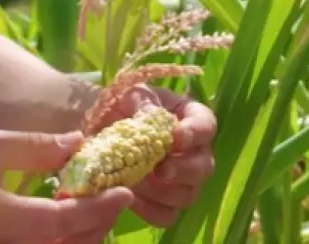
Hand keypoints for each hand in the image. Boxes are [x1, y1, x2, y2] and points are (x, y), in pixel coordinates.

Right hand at [0, 126, 133, 243]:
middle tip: (114, 196)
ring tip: (94, 208)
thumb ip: (33, 147)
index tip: (124, 190)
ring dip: (80, 239)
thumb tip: (79, 143)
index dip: (99, 208)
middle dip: (97, 226)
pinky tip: (64, 222)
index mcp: (0, 219)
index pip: (64, 221)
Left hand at [99, 85, 216, 228]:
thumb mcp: (131, 94)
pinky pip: (167, 215)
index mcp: (189, 117)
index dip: (196, 133)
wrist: (101, 127)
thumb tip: (150, 116)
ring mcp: (181, 180)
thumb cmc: (122, 104)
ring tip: (137, 181)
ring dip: (163, 192)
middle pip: (204, 167)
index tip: (175, 137)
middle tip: (160, 169)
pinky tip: (131, 198)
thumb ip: (142, 101)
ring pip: (188, 194)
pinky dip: (150, 210)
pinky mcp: (164, 202)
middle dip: (183, 170)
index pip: (206, 125)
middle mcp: (192, 151)